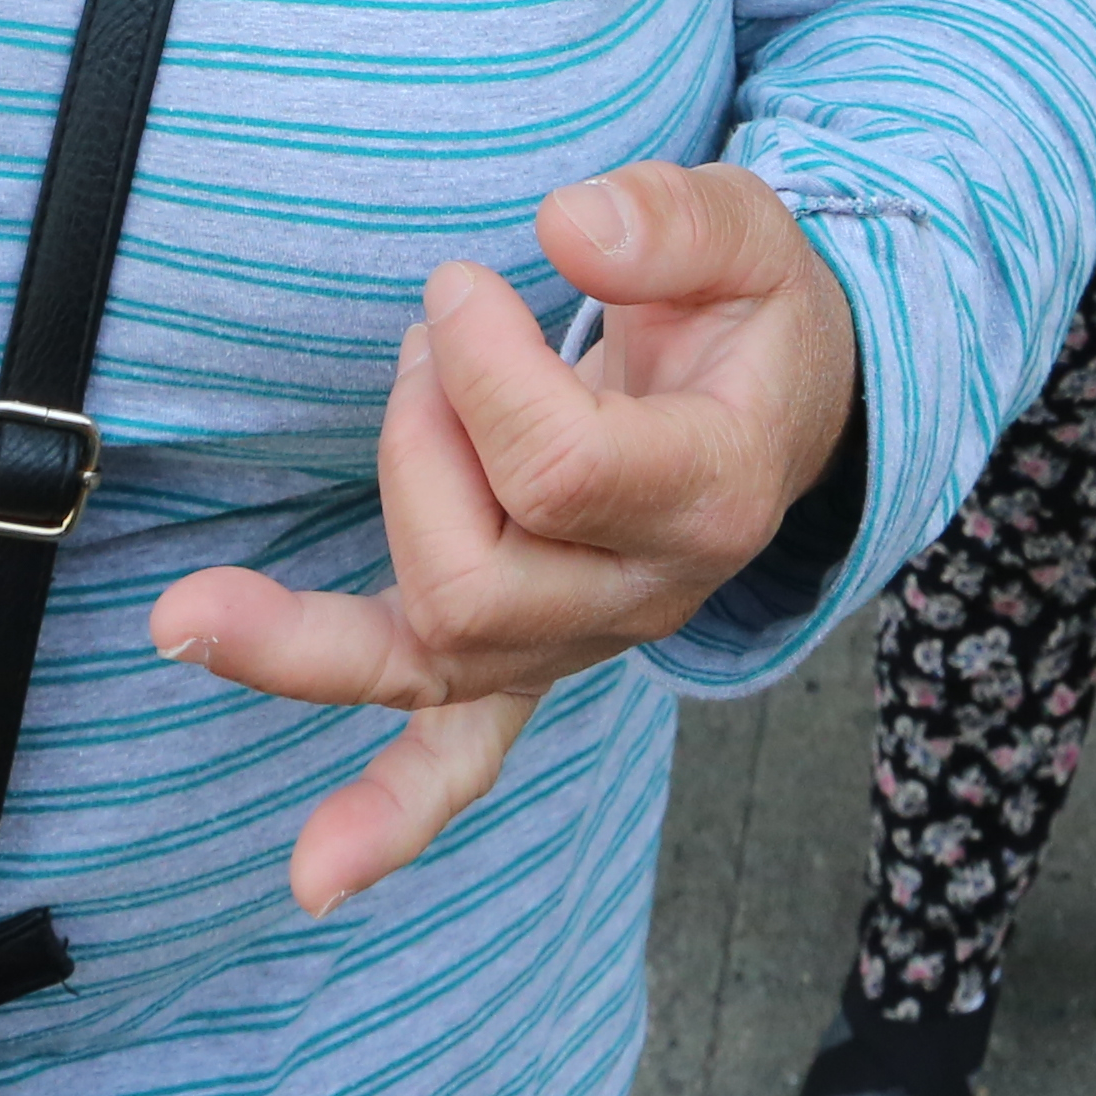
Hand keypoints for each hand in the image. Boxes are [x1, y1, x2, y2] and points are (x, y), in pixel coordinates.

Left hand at [153, 162, 857, 915]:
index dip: (481, 366)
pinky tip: (317, 876)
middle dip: (415, 440)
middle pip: (472, 579)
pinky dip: (389, 815)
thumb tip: (567, 227)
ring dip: (369, 528)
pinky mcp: (528, 659)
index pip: (560, 472)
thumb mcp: (745, 230)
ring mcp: (582, 641)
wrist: (779, 393)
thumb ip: (670, 218)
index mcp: (711, 492)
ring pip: (432, 657)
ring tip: (405, 391)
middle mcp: (647, 595)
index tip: (465, 284)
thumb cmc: (746, 311)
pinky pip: (460, 759)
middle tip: (436, 338)